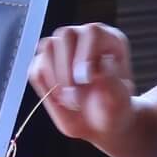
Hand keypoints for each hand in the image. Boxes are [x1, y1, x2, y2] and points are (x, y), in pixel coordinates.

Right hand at [27, 24, 136, 147]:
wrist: (99, 123)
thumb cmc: (113, 109)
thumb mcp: (120, 101)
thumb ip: (113, 84)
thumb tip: (103, 64)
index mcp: (108, 41)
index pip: (92, 32)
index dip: (86, 54)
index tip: (85, 80)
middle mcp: (84, 39)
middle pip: (65, 35)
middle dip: (66, 67)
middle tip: (74, 94)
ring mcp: (62, 50)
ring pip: (47, 47)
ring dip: (55, 77)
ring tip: (70, 99)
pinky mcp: (45, 64)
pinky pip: (36, 68)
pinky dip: (46, 86)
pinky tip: (61, 98)